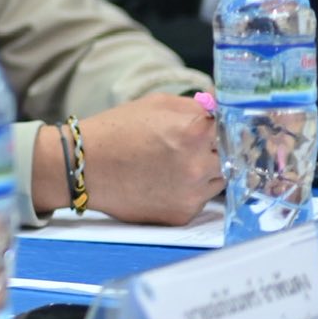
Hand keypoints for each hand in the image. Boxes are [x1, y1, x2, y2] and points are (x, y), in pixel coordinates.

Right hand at [78, 93, 222, 224]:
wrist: (83, 167)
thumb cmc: (116, 130)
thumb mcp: (155, 104)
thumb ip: (195, 106)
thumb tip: (223, 107)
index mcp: (193, 130)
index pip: (235, 129)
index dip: (229, 127)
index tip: (225, 128)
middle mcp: (197, 163)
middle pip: (233, 157)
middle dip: (219, 150)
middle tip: (196, 147)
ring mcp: (192, 192)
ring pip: (220, 180)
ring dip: (207, 172)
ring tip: (176, 165)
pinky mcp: (183, 214)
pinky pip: (201, 200)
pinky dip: (190, 191)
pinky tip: (165, 183)